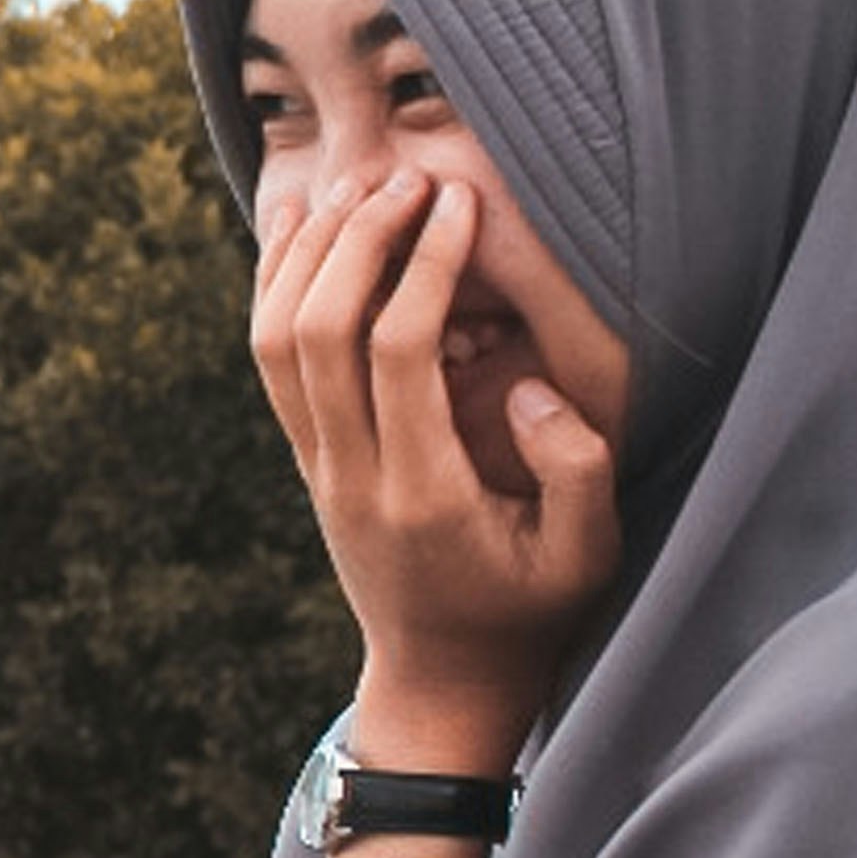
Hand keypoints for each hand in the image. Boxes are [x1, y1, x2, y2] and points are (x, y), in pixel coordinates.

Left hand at [250, 169, 619, 769]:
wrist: (442, 678)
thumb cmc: (529, 613)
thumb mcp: (586, 558)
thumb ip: (577, 471)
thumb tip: (532, 388)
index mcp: (423, 491)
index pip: (397, 352)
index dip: (425, 266)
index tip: (462, 204)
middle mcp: (352, 474)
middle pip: (320, 331)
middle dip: (358, 241)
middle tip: (411, 179)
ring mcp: (317, 467)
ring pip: (276, 341)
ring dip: (308, 256)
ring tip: (359, 187)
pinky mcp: (307, 459)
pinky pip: (269, 360)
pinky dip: (278, 287)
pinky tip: (304, 228)